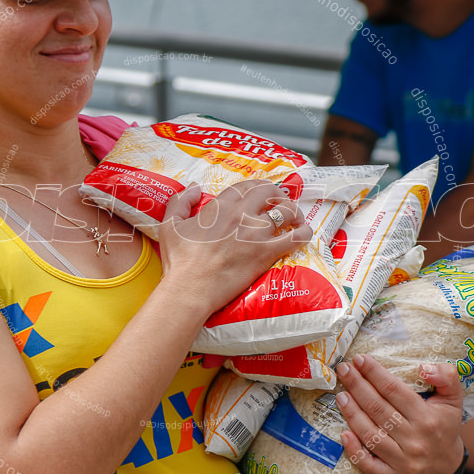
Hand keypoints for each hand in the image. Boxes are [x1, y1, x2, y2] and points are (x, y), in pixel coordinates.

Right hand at [157, 181, 311, 314]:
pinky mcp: (266, 253)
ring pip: (286, 212)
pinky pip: (294, 238)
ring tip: (295, 218)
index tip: (261, 192)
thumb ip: (181, 200)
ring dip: (293, 212)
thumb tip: (195, 187)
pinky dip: (303, 233)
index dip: (258, 186)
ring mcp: (256, 233)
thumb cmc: (179, 259)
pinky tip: (303, 234)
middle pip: (269, 192)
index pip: (247, 185)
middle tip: (280, 202)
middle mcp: (242, 214)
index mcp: (221, 205)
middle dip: (278, 194)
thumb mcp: (170, 224)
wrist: (190, 287)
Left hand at [335, 354, 463, 473]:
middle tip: (344, 370)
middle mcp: (415, 440)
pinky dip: (354, 450)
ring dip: (352, 413)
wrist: (447, 465)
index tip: (360, 359)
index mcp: (427, 418)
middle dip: (357, 386)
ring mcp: (403, 461)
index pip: (394, 391)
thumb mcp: (453, 399)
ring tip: (341, 395)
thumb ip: (447, 377)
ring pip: (370, 434)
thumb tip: (424, 368)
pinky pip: (369, 465)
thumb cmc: (444, 426)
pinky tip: (343, 433)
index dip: (375, 373)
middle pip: (378, 409)